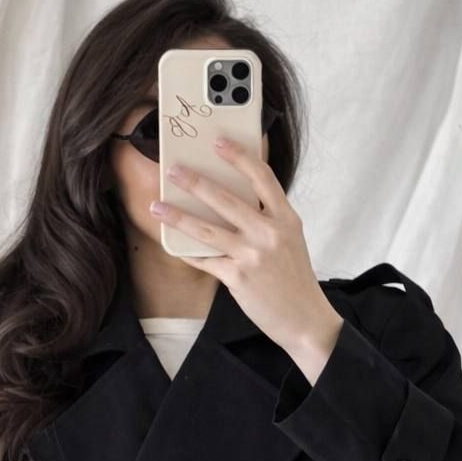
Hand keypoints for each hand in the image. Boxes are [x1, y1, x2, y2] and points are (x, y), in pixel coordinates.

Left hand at [149, 136, 342, 357]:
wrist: (304, 318)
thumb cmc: (293, 277)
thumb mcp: (290, 239)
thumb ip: (268, 218)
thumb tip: (232, 198)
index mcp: (285, 219)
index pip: (262, 178)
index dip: (239, 157)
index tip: (218, 142)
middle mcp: (270, 233)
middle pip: (227, 199)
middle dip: (196, 182)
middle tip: (173, 169)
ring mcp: (253, 255)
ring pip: (207, 230)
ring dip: (178, 216)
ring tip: (157, 206)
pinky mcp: (238, 277)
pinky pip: (204, 260)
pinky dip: (186, 252)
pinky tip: (171, 244)